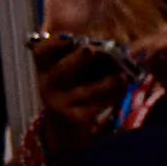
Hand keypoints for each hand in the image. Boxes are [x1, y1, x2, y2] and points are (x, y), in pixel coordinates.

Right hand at [30, 36, 127, 151]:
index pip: (41, 53)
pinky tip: (125, 88)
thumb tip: (104, 45)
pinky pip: (98, 106)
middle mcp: (48, 85)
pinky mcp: (76, 118)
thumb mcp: (68, 75)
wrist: (65, 128)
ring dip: (105, 83)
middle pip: (60, 71)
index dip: (53, 44)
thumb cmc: (71, 92)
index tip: (68, 37)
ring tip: (122, 76)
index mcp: (44, 69)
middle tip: (91, 50)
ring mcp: (61, 103)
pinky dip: (113, 96)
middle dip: (76, 60)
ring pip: (84, 91)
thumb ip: (78, 59)